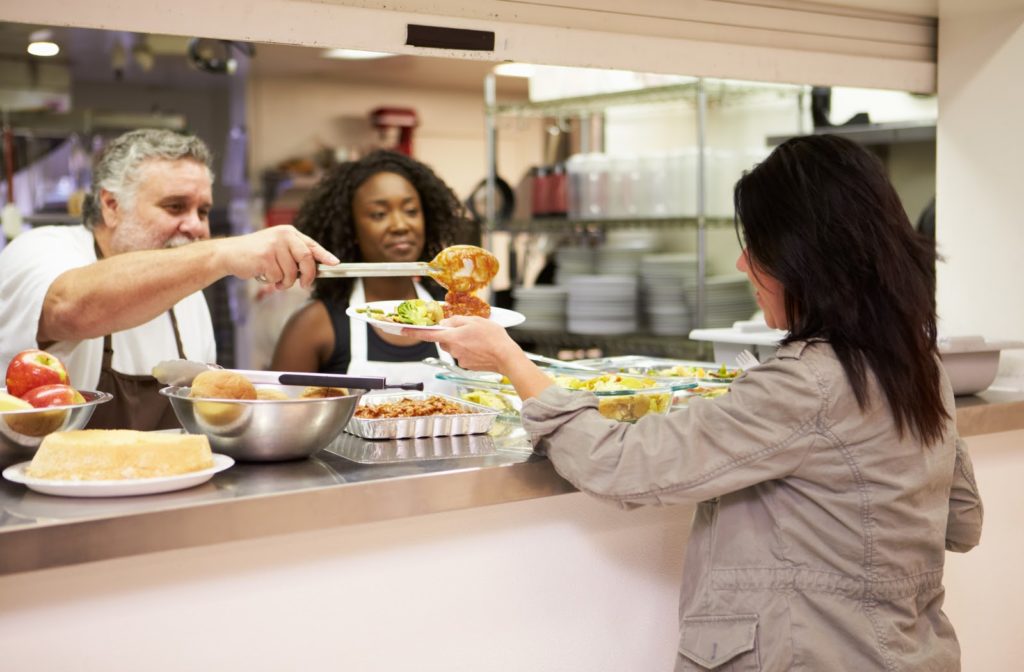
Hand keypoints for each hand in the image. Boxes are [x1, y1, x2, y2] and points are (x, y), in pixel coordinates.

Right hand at [218, 225, 338, 289]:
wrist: (229, 254)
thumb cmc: (255, 255)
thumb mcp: (277, 249)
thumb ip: (294, 256)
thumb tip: (314, 270)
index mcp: (289, 233)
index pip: (312, 245)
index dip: (325, 255)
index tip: (335, 263)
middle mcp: (283, 236)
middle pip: (307, 258)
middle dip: (308, 275)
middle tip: (305, 284)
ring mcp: (274, 245)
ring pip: (292, 272)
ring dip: (285, 282)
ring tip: (274, 278)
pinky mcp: (265, 256)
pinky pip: (277, 277)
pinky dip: (272, 281)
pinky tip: (262, 274)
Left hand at [406, 316, 521, 372]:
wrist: (505, 357)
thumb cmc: (493, 337)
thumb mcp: (475, 320)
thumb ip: (457, 320)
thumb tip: (446, 323)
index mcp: (453, 336)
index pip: (428, 334)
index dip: (413, 332)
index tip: (402, 330)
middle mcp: (453, 349)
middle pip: (443, 340)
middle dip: (450, 335)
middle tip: (465, 330)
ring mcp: (459, 359)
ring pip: (453, 348)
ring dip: (461, 342)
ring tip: (477, 339)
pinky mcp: (466, 366)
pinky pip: (462, 355)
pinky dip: (468, 351)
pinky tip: (480, 348)